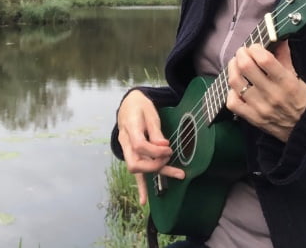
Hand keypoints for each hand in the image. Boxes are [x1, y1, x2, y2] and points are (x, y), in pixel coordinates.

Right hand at [116, 90, 184, 204]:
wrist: (128, 105)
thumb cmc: (140, 107)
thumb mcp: (150, 114)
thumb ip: (156, 131)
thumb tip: (164, 146)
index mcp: (129, 129)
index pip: (139, 146)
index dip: (155, 150)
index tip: (169, 148)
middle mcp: (125, 143)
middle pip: (135, 163)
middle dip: (154, 165)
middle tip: (169, 157)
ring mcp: (127, 150)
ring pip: (138, 169)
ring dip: (158, 173)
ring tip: (180, 175)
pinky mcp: (132, 155)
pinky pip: (136, 173)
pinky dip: (141, 187)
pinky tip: (144, 201)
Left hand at [225, 43, 305, 141]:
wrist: (302, 128)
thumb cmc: (300, 100)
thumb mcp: (296, 78)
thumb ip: (284, 58)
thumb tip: (279, 39)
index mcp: (286, 82)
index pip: (264, 60)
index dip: (256, 48)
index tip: (255, 47)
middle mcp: (271, 94)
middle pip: (246, 67)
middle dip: (241, 54)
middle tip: (243, 52)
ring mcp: (259, 107)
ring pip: (236, 82)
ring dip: (233, 68)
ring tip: (236, 64)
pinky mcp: (251, 118)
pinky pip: (232, 102)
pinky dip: (231, 91)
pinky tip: (236, 87)